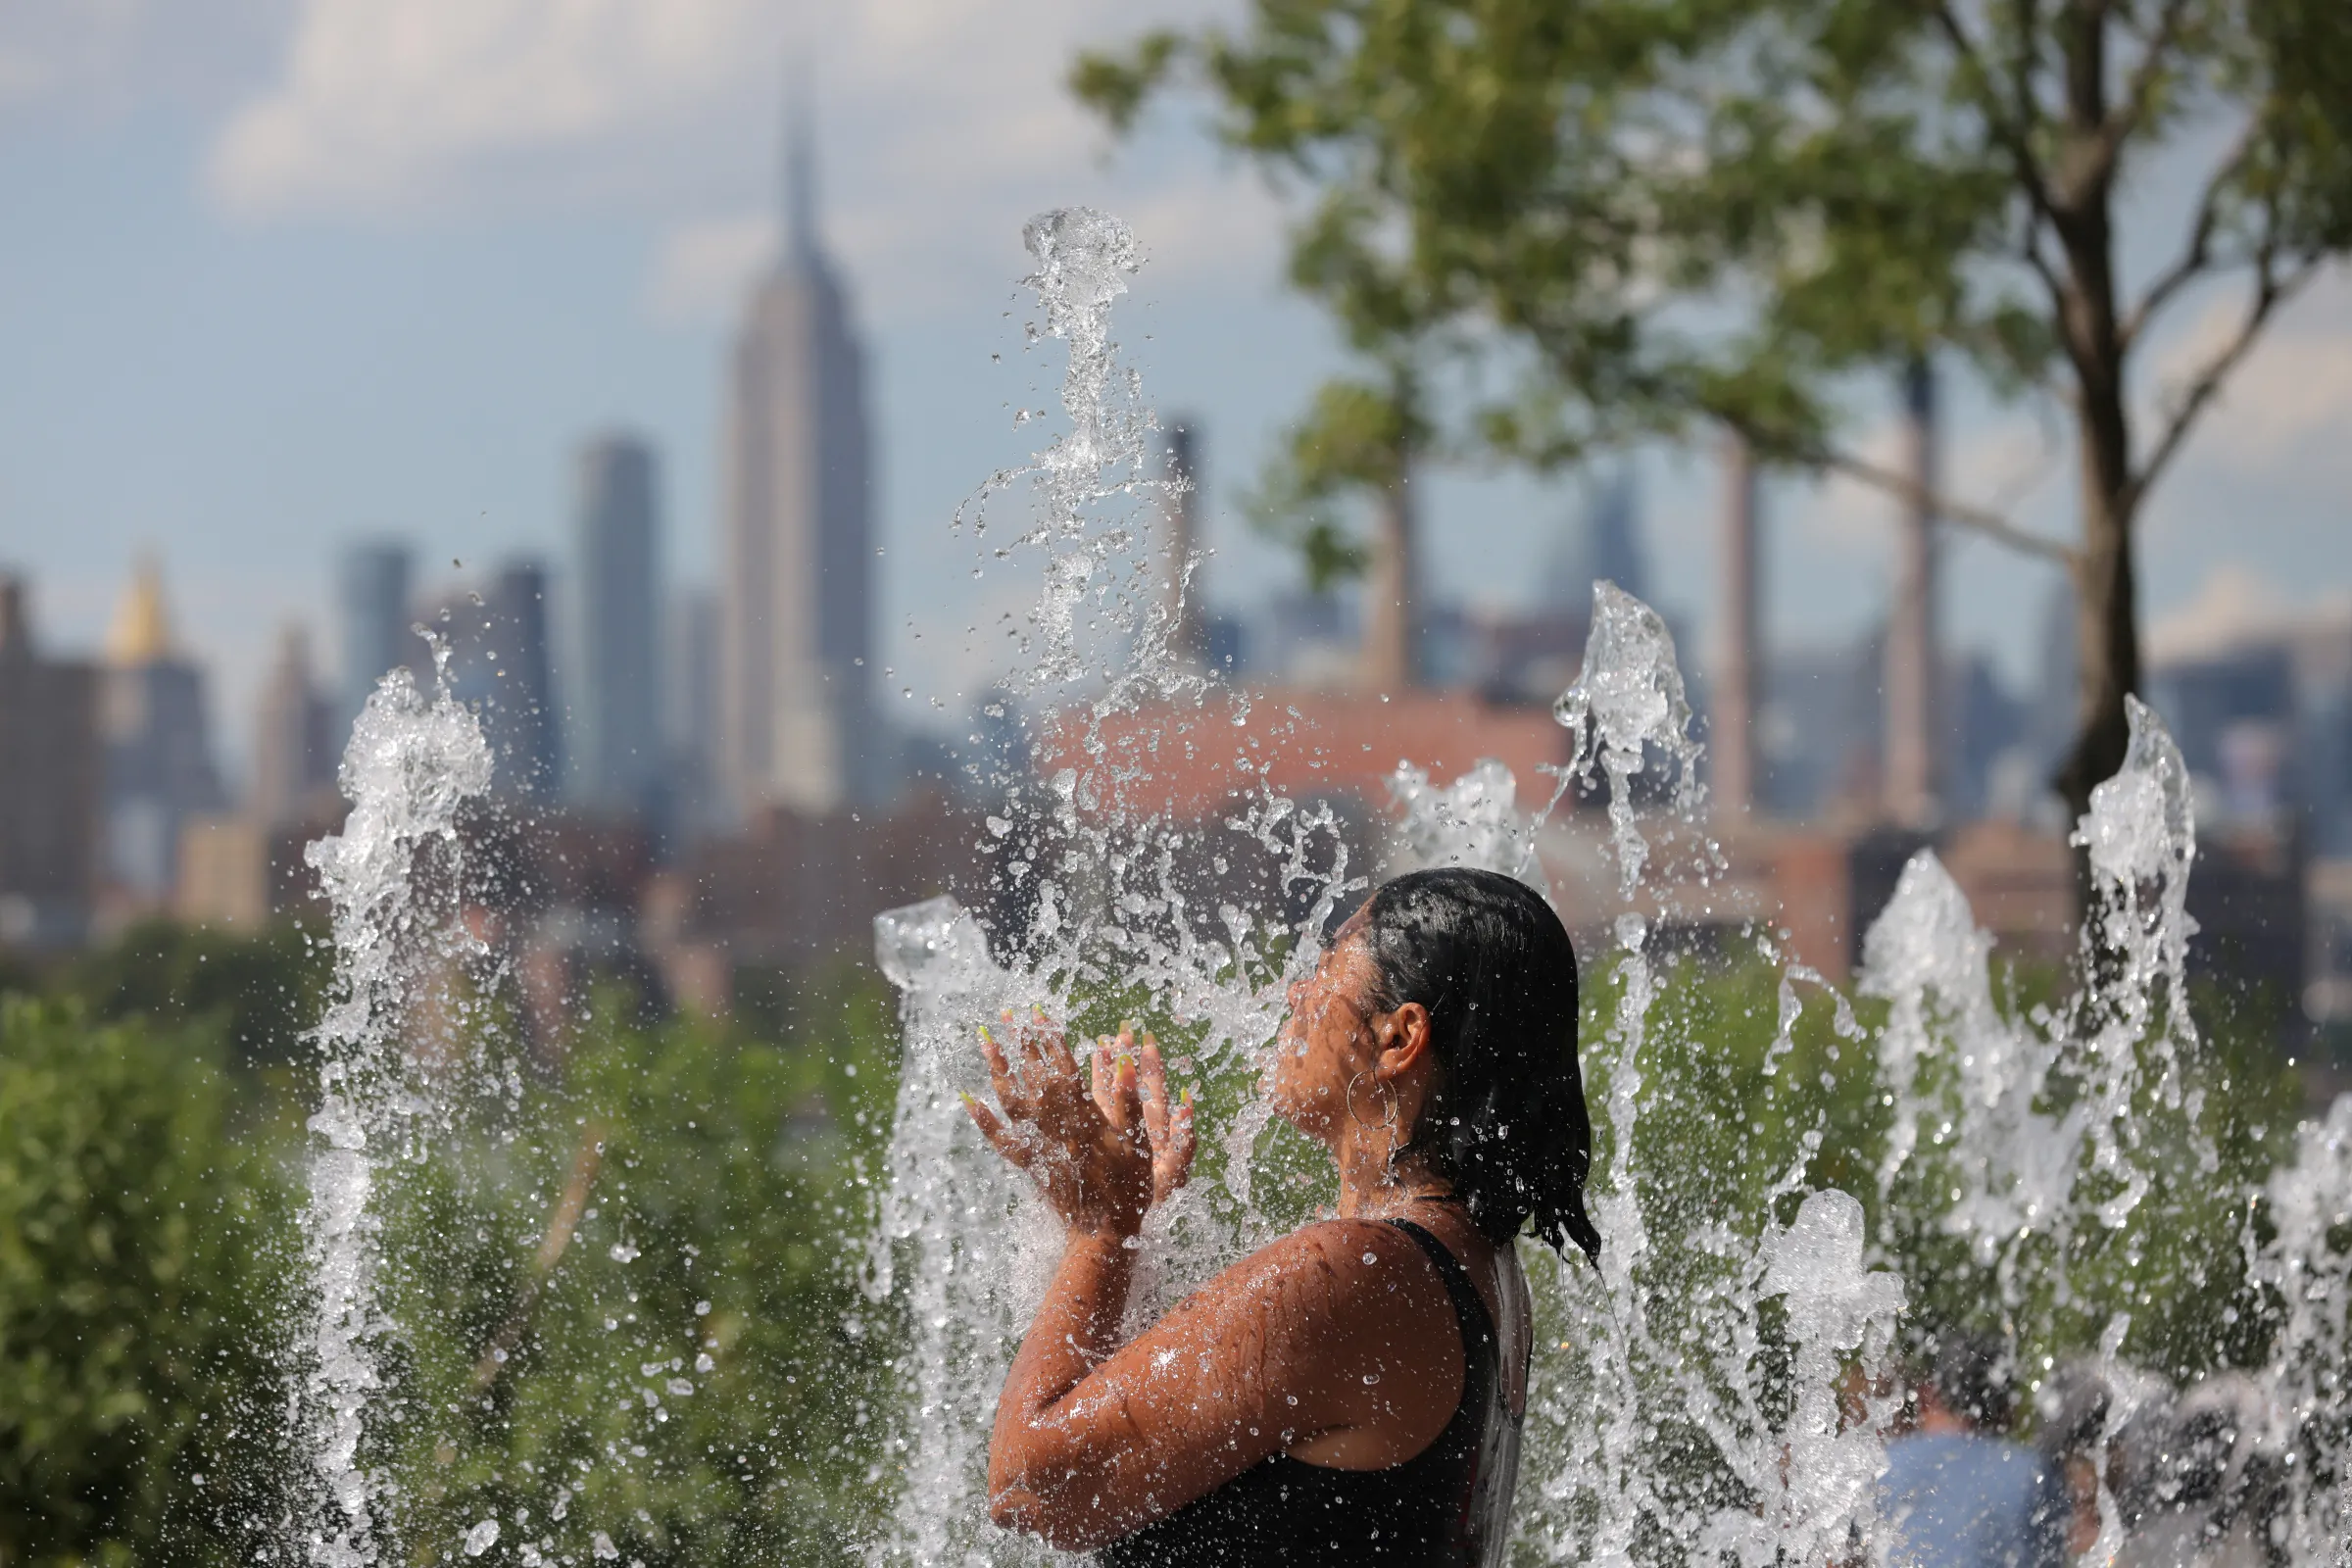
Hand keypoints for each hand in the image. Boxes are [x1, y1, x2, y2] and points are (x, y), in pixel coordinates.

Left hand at [966, 1015, 1194, 1239]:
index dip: (1051, 1039)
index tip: (1038, 1014)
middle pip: (1035, 1075)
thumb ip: (1127, 1102)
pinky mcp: (1029, 1163)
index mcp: (1085, 1116)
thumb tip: (1124, 1061)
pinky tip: (968, 1099)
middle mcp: (1057, 1125)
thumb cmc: (1128, 1189)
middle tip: (1008, 1015)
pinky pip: (1001, 1139)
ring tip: (985, 1042)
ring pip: (1013, 1100)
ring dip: (998, 1069)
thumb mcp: (1137, 1143)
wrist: (1103, 1232)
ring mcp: (1039, 1144)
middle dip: (1021, 1043)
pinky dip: (983, 1119)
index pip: (1064, 1068)